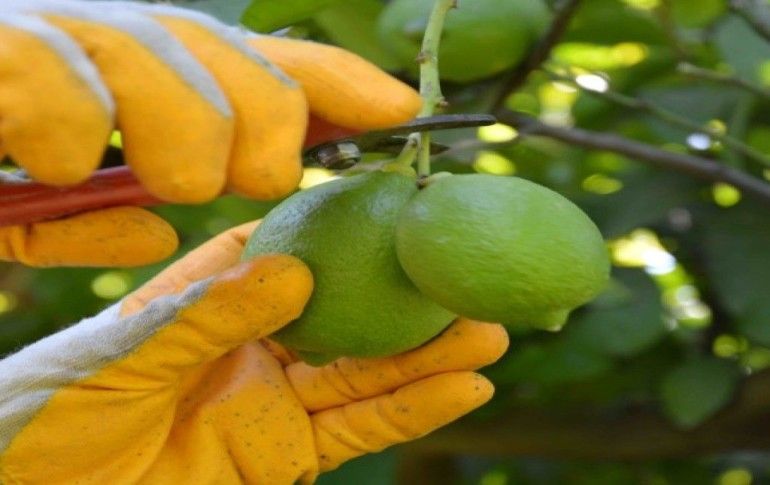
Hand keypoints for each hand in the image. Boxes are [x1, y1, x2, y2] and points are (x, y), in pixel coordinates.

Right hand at [0, 0, 420, 266]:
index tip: (403, 109)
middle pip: (218, 51)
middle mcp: (85, 38)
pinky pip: (48, 82)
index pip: (255, 62)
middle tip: (254, 175)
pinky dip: (67, 126)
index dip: (333, 80)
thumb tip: (157, 223)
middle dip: (261, 115)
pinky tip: (61, 159)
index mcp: (124, 73)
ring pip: (148, 51)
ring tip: (177, 177)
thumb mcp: (38, 210)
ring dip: (182, 124)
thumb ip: (96, 213)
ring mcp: (31, 37)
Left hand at [0, 223, 507, 482]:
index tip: (392, 201)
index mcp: (207, 300)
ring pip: (364, 373)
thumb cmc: (48, 415)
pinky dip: (410, 411)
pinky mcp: (283, 458)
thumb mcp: (122, 355)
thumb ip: (207, 316)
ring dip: (427, 356)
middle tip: (465, 274)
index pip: (283, 247)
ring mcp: (272, 402)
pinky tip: (462, 388)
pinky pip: (356, 431)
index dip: (335, 222)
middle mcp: (251, 344)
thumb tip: (292, 272)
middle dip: (404, 297)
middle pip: (344, 313)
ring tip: (489, 331)